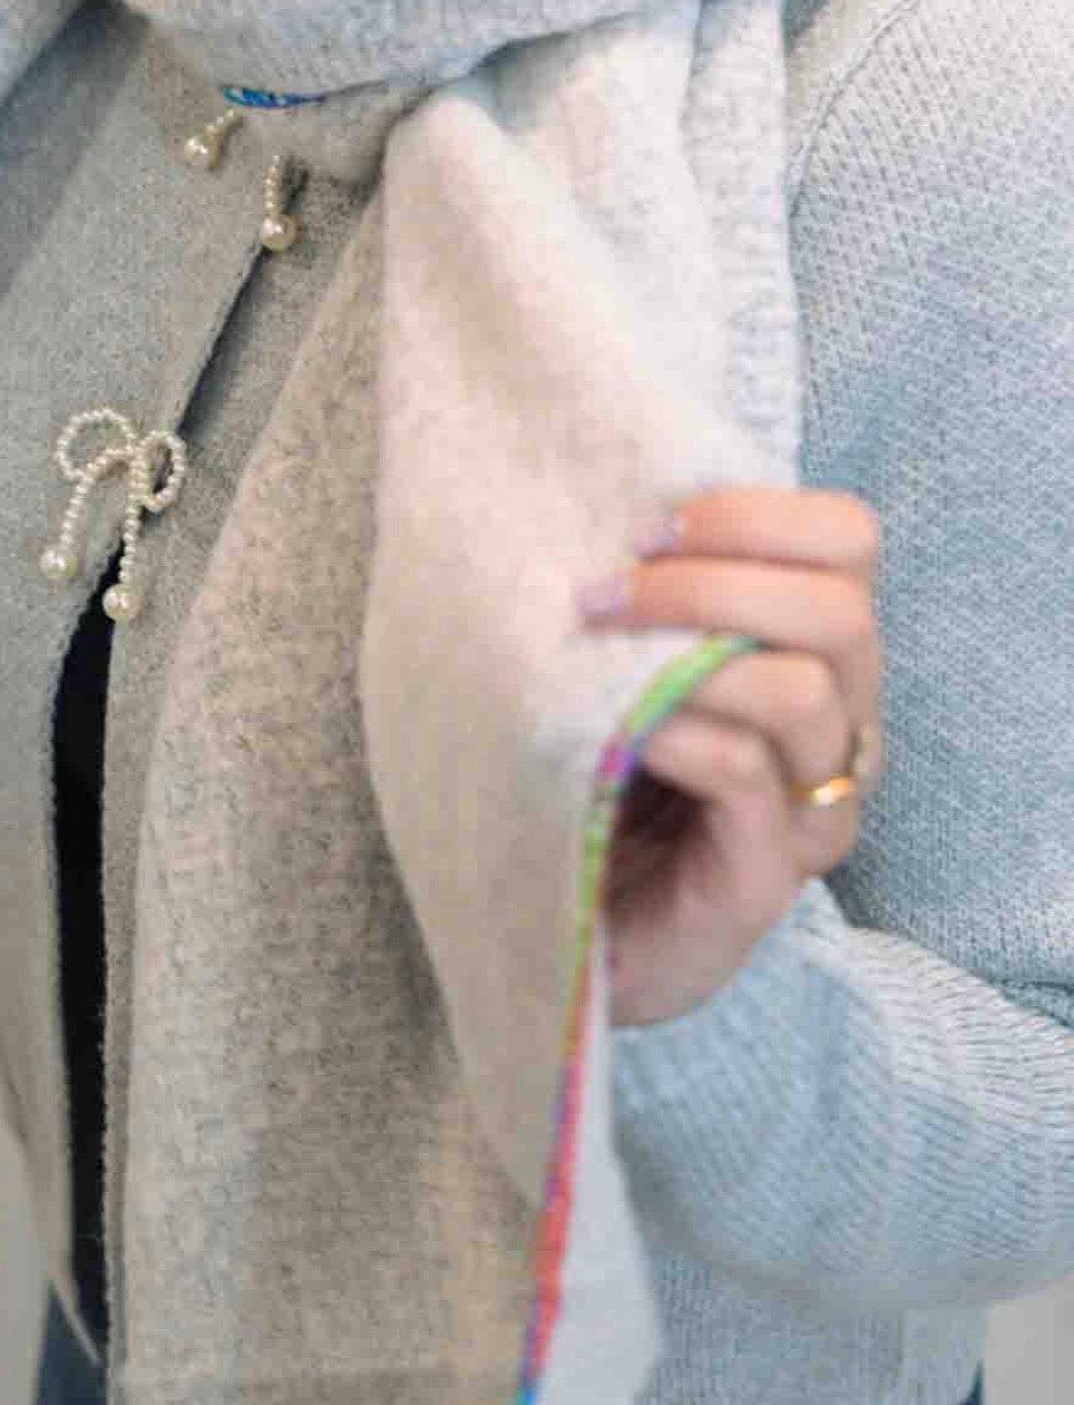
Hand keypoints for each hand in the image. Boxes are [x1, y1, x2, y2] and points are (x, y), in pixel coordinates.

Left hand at [579, 485, 883, 1025]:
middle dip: (713, 580)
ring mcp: (810, 810)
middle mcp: (842, 727)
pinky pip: (748, 777)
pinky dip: (679, 732)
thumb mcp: (626, 654)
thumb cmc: (592, 763)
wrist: (557, 915)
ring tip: (596, 654)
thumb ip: (649, 584)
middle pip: (841, 611)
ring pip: (806, 693)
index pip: (848, 541)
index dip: (757, 513)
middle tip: (606, 592)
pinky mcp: (764, 880)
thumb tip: (597, 489)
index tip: (647, 524)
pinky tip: (616, 732)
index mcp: (819, 651)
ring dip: (692, 654)